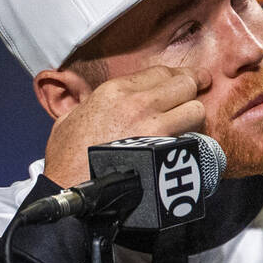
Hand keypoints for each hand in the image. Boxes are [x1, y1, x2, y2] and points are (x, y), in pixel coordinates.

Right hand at [42, 66, 210, 186]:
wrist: (72, 190)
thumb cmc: (66, 159)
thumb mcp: (69, 119)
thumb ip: (86, 103)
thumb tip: (88, 99)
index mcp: (114, 91)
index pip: (160, 72)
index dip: (178, 76)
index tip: (187, 81)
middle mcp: (137, 102)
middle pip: (184, 84)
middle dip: (191, 91)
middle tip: (195, 99)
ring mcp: (154, 126)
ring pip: (196, 109)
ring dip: (194, 118)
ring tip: (188, 127)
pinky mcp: (165, 151)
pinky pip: (194, 137)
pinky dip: (194, 141)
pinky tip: (187, 147)